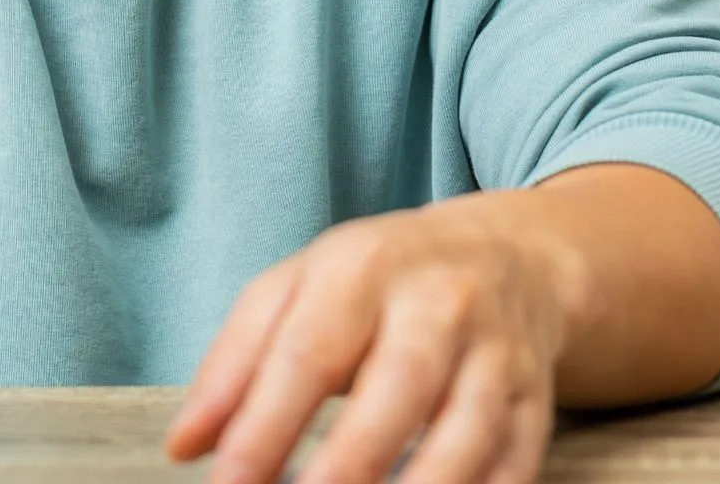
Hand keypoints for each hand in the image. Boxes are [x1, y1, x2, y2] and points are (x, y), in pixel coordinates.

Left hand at [165, 193, 574, 483]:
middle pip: (396, 388)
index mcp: (361, 267)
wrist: (503, 256)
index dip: (267, 424)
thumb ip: (236, 361)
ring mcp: (495, 353)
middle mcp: (436, 303)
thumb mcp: (297, 289)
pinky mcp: (536, 405)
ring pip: (465, 435)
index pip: (309, 350)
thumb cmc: (374, 283)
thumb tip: (184, 446)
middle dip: (348, 464)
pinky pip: (511, 467)